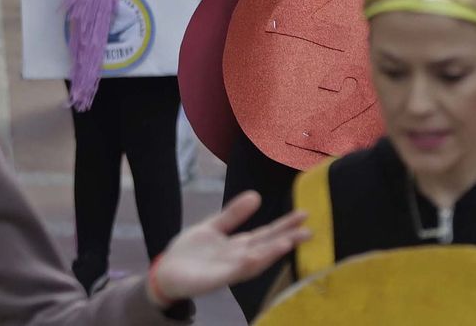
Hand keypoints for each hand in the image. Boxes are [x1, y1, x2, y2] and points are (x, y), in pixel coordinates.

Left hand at [148, 191, 309, 305]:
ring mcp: (227, 270)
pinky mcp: (212, 280)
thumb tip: (256, 195)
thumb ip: (233, 214)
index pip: (266, 234)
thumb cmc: (191, 252)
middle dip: (287, 240)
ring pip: (254, 262)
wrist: (166, 272)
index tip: (304, 214)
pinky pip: (231, 273)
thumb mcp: (213, 226)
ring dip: (271, 253)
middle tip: (309, 231)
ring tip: (288, 242)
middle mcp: (238, 259)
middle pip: (266, 248)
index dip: (285, 225)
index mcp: (239, 245)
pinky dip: (244, 265)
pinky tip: (254, 256)